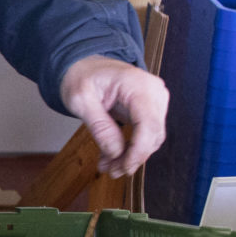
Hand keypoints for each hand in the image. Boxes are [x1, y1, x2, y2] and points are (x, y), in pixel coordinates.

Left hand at [60, 56, 169, 177]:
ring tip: (108, 167)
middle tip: (111, 172)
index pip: (149, 125)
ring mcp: (155, 101)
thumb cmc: (81, 77)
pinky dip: (130, 148)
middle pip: (153, 134)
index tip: (123, 168)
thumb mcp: (80, 100)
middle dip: (133, 158)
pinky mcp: (150, 109)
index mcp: (139, 85)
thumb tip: (116, 153)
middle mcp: (154, 92)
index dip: (138, 151)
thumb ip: (99, 126)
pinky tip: (112, 158)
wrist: (85, 65)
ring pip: (151, 138)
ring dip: (131, 156)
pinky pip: (145, 134)